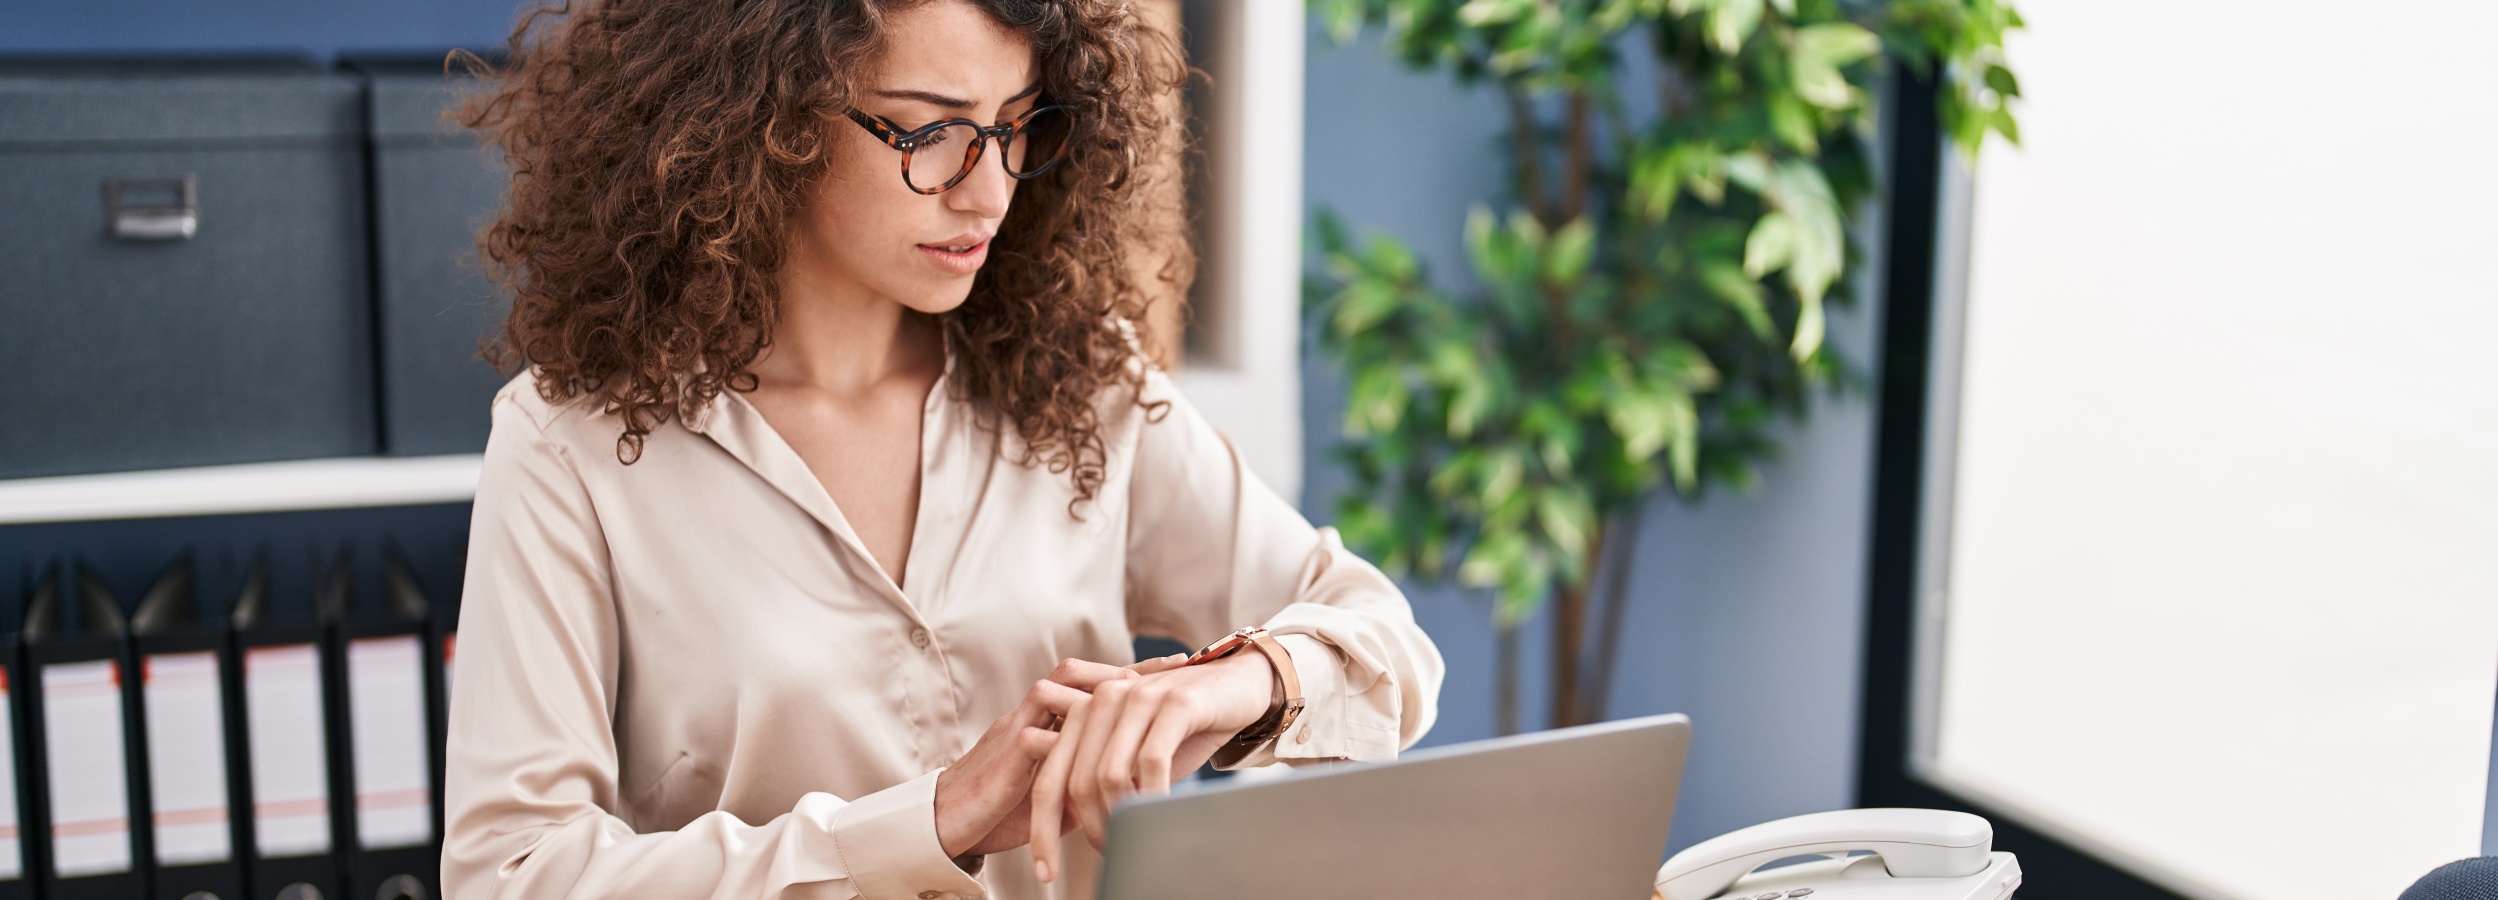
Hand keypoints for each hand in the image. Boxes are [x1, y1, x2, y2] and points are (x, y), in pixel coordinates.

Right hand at [932, 655, 1186, 856]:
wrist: (948, 821)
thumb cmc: (1002, 806)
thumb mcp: (1056, 787)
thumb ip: (1088, 774)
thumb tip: (1133, 781)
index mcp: (1041, 718)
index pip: (1087, 684)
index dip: (1129, 674)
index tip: (1175, 669)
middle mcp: (1028, 713)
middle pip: (1074, 672)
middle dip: (1124, 670)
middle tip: (1169, 672)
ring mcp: (1015, 729)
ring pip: (1057, 690)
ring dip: (1102, 693)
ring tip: (1144, 697)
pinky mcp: (1006, 755)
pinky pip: (1042, 738)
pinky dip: (1077, 742)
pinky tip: (1110, 747)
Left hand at [1028, 649, 1277, 882]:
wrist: (1240, 684)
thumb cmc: (1186, 729)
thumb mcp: (1138, 756)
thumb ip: (1107, 784)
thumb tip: (1086, 835)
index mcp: (1086, 712)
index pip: (1051, 776)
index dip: (1043, 826)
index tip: (1045, 869)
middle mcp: (1105, 699)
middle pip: (1073, 780)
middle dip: (1084, 830)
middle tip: (1103, 856)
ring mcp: (1139, 697)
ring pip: (1109, 774)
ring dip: (1121, 818)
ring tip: (1134, 840)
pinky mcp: (1176, 702)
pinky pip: (1152, 761)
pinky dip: (1153, 796)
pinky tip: (1160, 815)